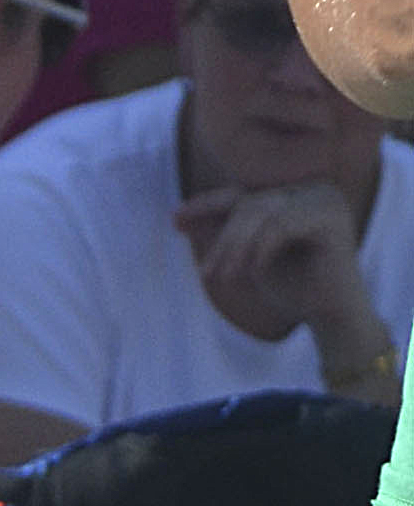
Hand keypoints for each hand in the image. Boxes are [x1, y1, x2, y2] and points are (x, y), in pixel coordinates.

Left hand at [173, 176, 382, 360]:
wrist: (332, 316)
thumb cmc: (294, 289)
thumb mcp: (248, 258)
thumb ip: (224, 236)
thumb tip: (181, 218)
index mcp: (293, 194)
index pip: (241, 195)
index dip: (206, 206)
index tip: (174, 220)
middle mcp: (310, 188)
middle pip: (248, 203)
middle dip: (222, 239)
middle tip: (205, 273)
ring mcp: (323, 198)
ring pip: (261, 211)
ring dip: (236, 246)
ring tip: (223, 277)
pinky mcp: (331, 217)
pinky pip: (281, 225)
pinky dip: (261, 250)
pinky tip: (252, 272)